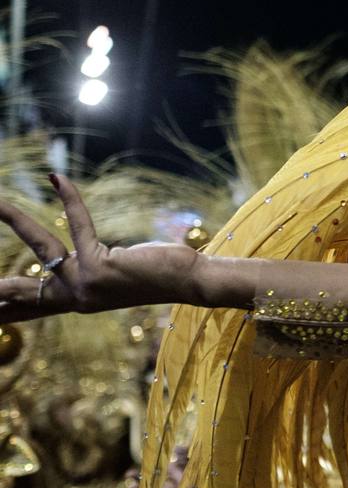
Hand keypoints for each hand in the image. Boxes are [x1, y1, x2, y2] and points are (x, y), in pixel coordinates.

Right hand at [0, 173, 201, 321]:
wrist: (190, 281)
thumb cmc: (158, 272)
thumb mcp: (112, 274)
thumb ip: (84, 269)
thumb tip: (63, 261)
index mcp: (78, 302)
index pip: (33, 308)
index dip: (8, 309)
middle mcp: (77, 298)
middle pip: (23, 291)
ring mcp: (85, 285)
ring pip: (41, 246)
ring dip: (15, 219)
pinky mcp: (98, 268)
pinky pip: (78, 223)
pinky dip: (70, 197)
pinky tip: (58, 178)